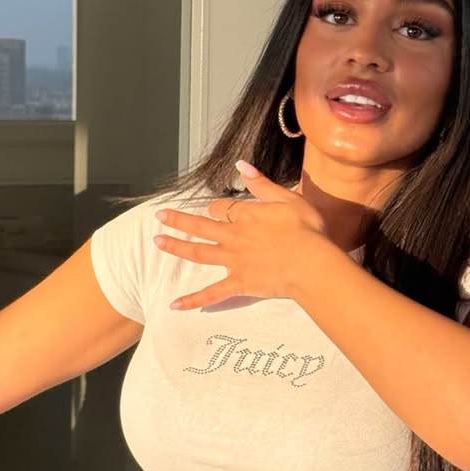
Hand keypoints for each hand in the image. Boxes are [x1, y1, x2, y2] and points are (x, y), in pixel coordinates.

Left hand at [153, 160, 327, 309]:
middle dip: (178, 220)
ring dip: (176, 247)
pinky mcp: (238, 284)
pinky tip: (175, 304)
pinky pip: (211, 293)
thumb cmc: (307, 230)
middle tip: (160, 216)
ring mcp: (234, 261)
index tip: (214, 209)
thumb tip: (241, 165)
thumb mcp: (288, 198)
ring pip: (198, 253)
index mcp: (246, 215)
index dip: (216, 207)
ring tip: (157, 242)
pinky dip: (193, 299)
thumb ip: (262, 184)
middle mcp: (234, 236)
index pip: (222, 208)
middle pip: (200, 226)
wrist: (312, 263)